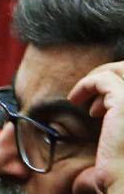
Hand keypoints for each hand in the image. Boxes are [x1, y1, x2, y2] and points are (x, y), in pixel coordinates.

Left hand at [68, 60, 123, 193]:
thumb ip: (121, 125)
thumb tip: (102, 109)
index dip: (122, 86)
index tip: (99, 108)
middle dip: (112, 75)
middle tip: (90, 95)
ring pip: (121, 68)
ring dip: (98, 77)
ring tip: (79, 98)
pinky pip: (103, 80)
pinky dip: (86, 85)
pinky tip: (74, 101)